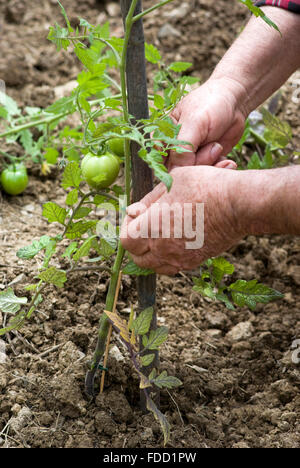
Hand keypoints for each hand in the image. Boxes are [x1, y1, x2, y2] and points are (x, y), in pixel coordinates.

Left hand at [120, 166, 243, 274]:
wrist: (238, 204)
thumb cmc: (205, 186)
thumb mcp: (171, 182)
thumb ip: (149, 200)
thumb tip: (134, 212)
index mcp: (152, 228)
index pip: (126, 240)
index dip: (126, 227)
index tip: (134, 215)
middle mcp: (163, 248)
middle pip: (137, 258)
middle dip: (136, 243)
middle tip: (144, 226)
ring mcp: (180, 258)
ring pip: (155, 267)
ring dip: (151, 254)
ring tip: (158, 236)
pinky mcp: (196, 261)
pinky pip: (174, 267)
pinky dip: (168, 258)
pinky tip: (175, 241)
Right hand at [167, 77, 246, 169]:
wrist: (235, 101)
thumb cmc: (211, 104)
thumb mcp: (194, 123)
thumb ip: (182, 147)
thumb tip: (177, 171)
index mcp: (163, 136)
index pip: (159, 160)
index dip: (175, 165)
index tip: (192, 157)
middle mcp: (174, 148)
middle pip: (178, 170)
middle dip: (197, 163)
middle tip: (213, 148)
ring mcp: (190, 155)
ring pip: (194, 173)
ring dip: (209, 165)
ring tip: (218, 148)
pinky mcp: (205, 161)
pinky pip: (207, 173)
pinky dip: (218, 168)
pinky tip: (225, 158)